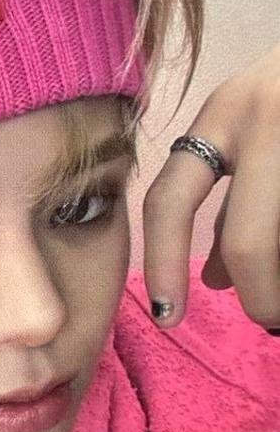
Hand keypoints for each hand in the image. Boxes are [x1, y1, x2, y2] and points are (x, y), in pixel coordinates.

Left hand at [142, 40, 279, 334]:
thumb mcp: (258, 132)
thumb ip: (234, 202)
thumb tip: (214, 281)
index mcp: (225, 114)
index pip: (170, 199)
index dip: (163, 265)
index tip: (168, 317)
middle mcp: (265, 118)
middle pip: (247, 242)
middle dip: (260, 297)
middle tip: (270, 315)